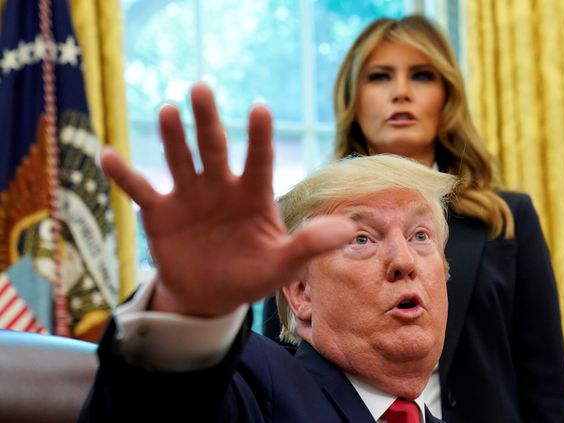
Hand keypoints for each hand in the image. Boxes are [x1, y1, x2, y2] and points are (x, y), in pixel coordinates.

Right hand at [101, 83, 354, 316]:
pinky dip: (124, 175)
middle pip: (214, 148)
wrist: (210, 296)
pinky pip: (140, 189)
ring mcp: (189, 196)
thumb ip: (308, 246)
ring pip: (179, 160)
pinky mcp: (160, 212)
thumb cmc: (250, 276)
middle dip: (208, 121)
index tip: (260, 109)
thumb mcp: (281, 266)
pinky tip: (107, 155)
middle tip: (201, 89)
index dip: (260, 137)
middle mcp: (221, 187)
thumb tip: (348, 231)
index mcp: (254, 195)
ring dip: (172, 138)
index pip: (260, 160)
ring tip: (169, 111)